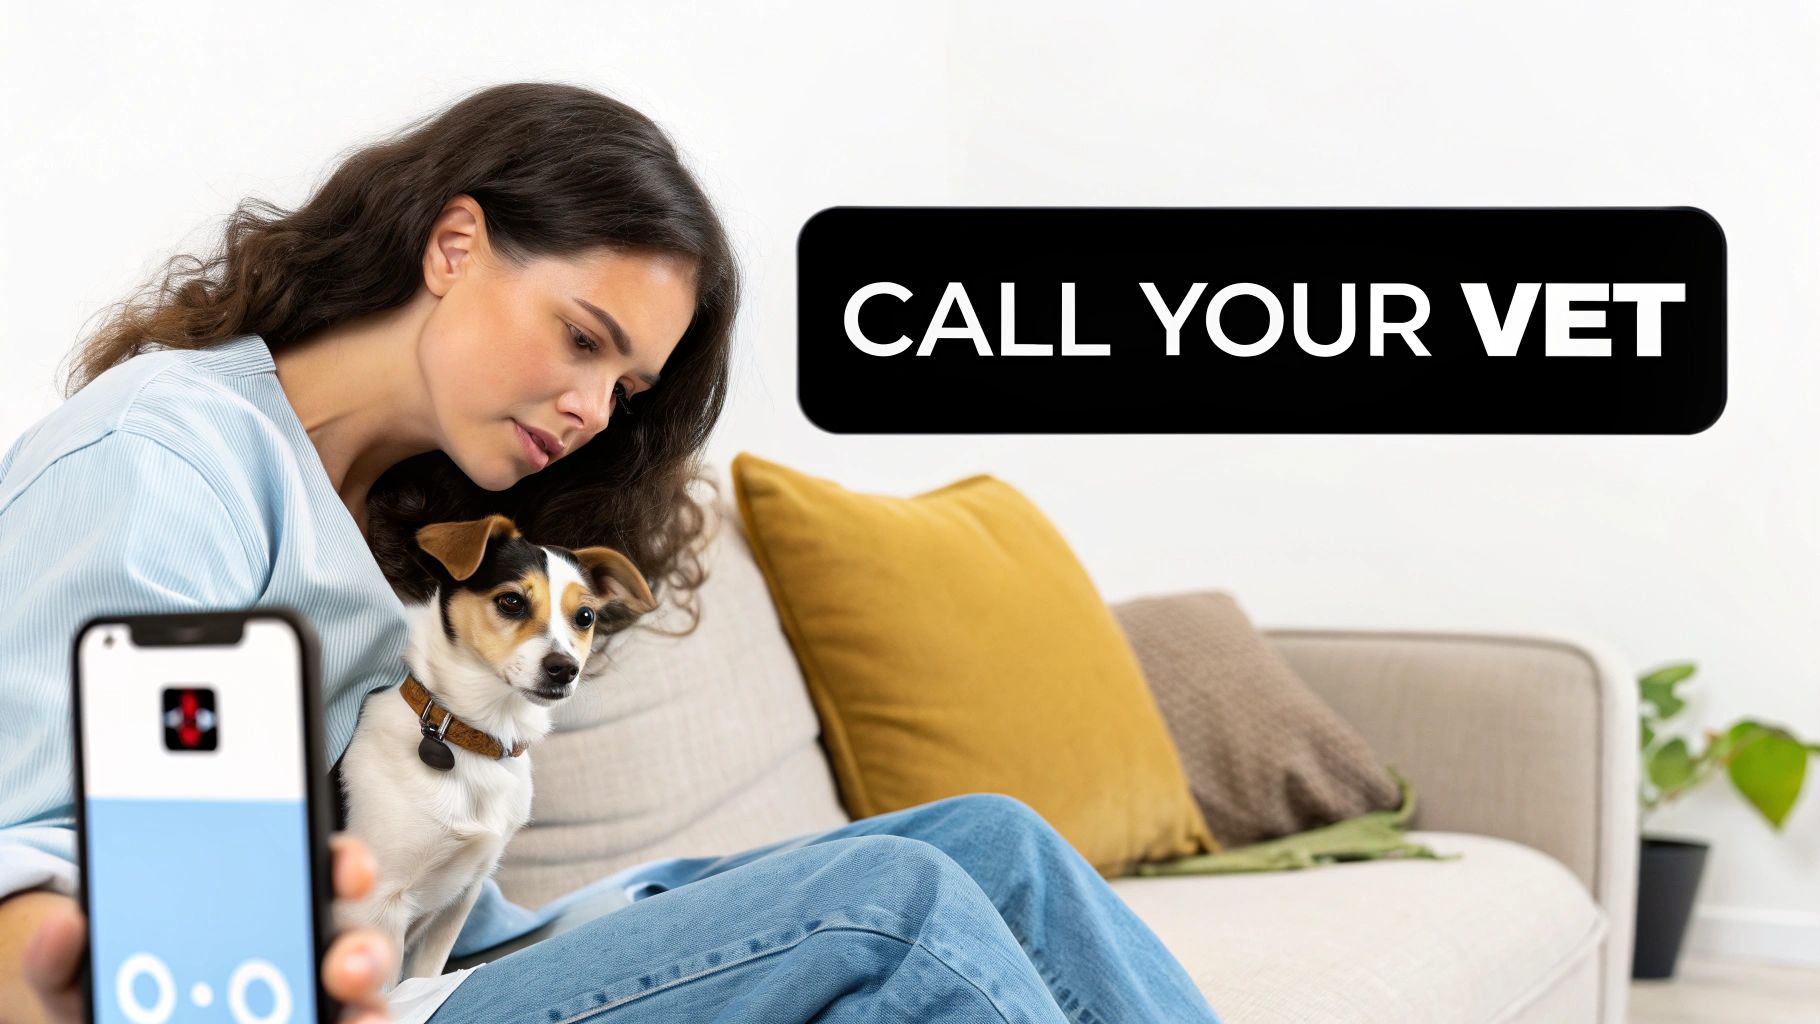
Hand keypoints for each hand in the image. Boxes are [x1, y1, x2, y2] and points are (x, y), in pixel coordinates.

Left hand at [20, 832, 396, 1023]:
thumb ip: (65, 958)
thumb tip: (68, 923)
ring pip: (363, 999)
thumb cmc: (118, 1005)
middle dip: (364, 946)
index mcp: (257, 910)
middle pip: (352, 940)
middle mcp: (299, 955)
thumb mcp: (83, 979)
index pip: (317, 872)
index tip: (347, 873)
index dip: (344, 865)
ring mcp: (309, 1002)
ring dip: (367, 1003)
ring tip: (349, 1013)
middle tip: (342, 963)